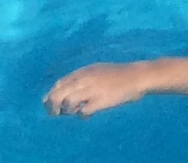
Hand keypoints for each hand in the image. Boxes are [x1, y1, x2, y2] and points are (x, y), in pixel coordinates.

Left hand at [44, 61, 160, 116]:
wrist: (136, 77)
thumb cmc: (116, 75)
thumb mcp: (95, 72)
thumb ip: (80, 80)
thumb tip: (64, 94)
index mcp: (82, 72)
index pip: (58, 84)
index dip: (51, 96)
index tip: (51, 104)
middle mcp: (84, 80)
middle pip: (58, 95)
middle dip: (53, 107)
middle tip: (57, 114)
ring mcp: (91, 90)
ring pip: (68, 102)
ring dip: (68, 110)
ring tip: (76, 111)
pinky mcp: (100, 101)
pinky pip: (83, 111)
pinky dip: (82, 115)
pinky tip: (88, 114)